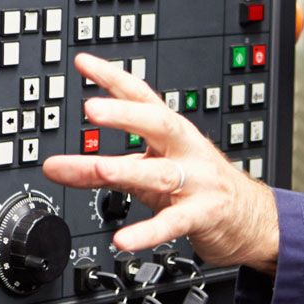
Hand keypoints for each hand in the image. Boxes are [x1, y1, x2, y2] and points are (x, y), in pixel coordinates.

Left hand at [42, 53, 278, 271]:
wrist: (249, 218)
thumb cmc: (197, 188)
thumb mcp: (146, 173)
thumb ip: (98, 169)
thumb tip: (54, 168)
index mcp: (172, 133)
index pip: (143, 96)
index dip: (114, 78)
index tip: (83, 63)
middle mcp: (186, 151)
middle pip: (159, 123)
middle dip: (127, 114)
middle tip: (92, 108)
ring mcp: (197, 182)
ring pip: (161, 173)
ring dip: (129, 169)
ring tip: (99, 169)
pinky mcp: (203, 214)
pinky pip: (173, 223)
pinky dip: (147, 232)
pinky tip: (123, 239)